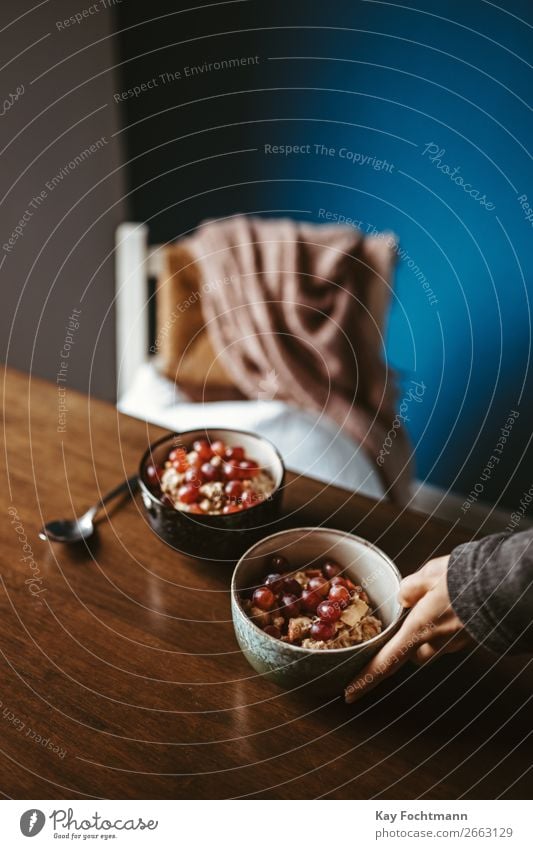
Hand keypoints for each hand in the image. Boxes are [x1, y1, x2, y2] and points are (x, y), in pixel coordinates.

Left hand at [345, 556, 474, 703]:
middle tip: (416, 608)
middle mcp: (438, 642)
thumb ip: (410, 588)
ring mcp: (457, 643)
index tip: (348, 694)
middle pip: (414, 651)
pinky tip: (457, 600)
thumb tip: (403, 598)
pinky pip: (453, 634)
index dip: (365, 679)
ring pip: (435, 643)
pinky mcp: (472, 638)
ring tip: (442, 596)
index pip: (386, 662)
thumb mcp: (428, 574)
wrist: (506, 584)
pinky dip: (450, 621)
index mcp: (419, 629)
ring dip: (432, 628)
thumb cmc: (466, 578)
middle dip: (411, 637)